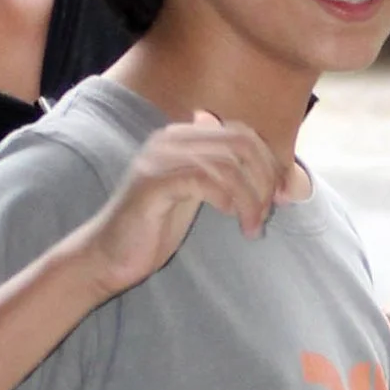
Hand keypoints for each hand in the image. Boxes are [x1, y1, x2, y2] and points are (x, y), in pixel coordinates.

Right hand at [74, 111, 283, 294]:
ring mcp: (160, 158)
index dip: (270, 164)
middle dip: (265, 179)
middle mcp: (171, 139)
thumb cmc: (154, 229)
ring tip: (251, 226)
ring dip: (251, 198)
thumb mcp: (198, 195)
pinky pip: (205, 180)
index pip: (242, 134)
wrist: (108, 255)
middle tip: (266, 214)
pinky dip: (229, 201)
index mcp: (183, 137)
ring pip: (228, 164)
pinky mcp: (153, 184)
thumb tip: (266, 163)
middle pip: (241, 143)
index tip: (281, 197)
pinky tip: (233, 219)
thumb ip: (225, 176)